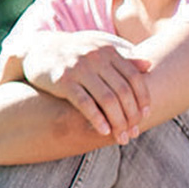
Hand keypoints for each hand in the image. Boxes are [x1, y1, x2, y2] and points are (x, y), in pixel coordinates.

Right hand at [20, 32, 152, 142]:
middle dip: (131, 115)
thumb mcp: (98, 51)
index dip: (143, 98)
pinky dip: (97, 119)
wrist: (39, 49)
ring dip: (117, 122)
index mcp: (108, 51)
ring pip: (107, 99)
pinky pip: (84, 103)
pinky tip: (103, 131)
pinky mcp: (63, 80)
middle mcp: (96, 57)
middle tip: (134, 133)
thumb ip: (123, 59)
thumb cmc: (74, 54)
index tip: (146, 115)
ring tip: (121, 138)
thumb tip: (149, 65)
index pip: (134, 77)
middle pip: (122, 91)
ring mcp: (79, 68)